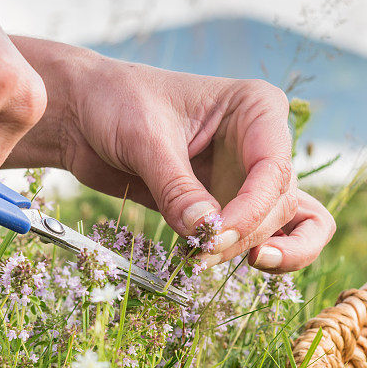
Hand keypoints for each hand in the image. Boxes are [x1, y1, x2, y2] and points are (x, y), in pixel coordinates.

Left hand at [25, 43, 334, 272]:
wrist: (82, 116)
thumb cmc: (116, 103)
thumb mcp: (145, 139)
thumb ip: (176, 188)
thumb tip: (205, 235)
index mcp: (256, 109)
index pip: (274, 170)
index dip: (252, 211)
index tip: (215, 237)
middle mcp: (261, 144)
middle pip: (279, 204)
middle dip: (243, 234)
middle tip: (199, 254)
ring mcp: (246, 178)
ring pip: (284, 225)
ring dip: (255, 250)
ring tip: (208, 261)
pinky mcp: (227, 206)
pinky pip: (262, 236)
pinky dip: (253, 255)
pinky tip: (223, 264)